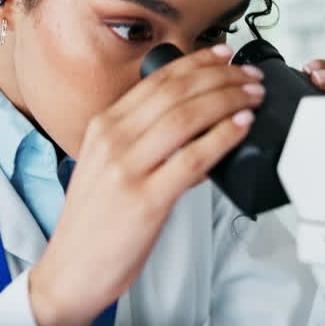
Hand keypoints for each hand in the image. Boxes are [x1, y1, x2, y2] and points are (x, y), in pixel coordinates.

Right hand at [28, 44, 265, 325]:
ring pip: (186, 117)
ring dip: (227, 100)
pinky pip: (193, 159)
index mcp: (103, 127)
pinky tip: (241, 127)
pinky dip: (223, 138)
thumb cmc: (93, 224)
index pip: (157, 81)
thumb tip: (194, 128)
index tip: (224, 55)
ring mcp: (127, 169)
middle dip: (220, 77)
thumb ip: (143, 143)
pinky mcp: (146, 200)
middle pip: (175, 92)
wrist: (71, 270)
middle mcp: (112, 140)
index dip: (196, 63)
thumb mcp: (107, 167)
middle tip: (249, 75)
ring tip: (253, 95)